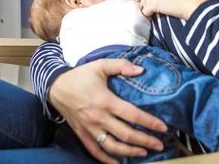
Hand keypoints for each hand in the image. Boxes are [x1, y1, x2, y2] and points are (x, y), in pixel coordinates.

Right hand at [48, 59, 167, 163]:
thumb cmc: (80, 76)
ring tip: (144, 153)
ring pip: (113, 146)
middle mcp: (99, 118)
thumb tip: (140, 70)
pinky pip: (95, 151)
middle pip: (126, 134)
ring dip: (130, 152)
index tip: (163, 128)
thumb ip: (121, 65)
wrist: (55, 87)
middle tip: (159, 145)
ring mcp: (90, 128)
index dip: (149, 122)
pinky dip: (107, 160)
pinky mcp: (82, 134)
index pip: (132, 115)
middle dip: (145, 141)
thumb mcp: (100, 65)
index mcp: (105, 101)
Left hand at [134, 0, 217, 19]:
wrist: (196, 2)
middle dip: (141, 2)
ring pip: (142, 3)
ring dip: (144, 10)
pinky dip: (146, 16)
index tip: (150, 2)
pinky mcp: (153, 4)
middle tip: (141, 10)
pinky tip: (149, 20)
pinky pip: (144, 11)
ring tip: (146, 17)